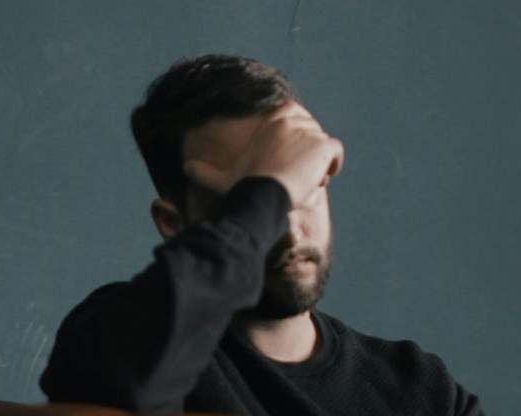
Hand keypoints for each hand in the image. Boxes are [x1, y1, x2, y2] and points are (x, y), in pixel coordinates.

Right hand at [182, 101, 344, 208]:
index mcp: (271, 121)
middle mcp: (291, 120)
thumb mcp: (220, 179)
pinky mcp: (323, 145)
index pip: (294, 115)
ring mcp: (309, 131)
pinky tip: (321, 178)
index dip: (295, 135)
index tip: (291, 156)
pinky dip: (333, 164)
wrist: (262, 195)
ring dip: (318, 162)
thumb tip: (184, 168)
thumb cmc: (241, 188)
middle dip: (307, 150)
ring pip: (322, 145)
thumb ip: (203, 172)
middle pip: (311, 131)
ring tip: (305, 181)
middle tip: (297, 174)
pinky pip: (336, 152)